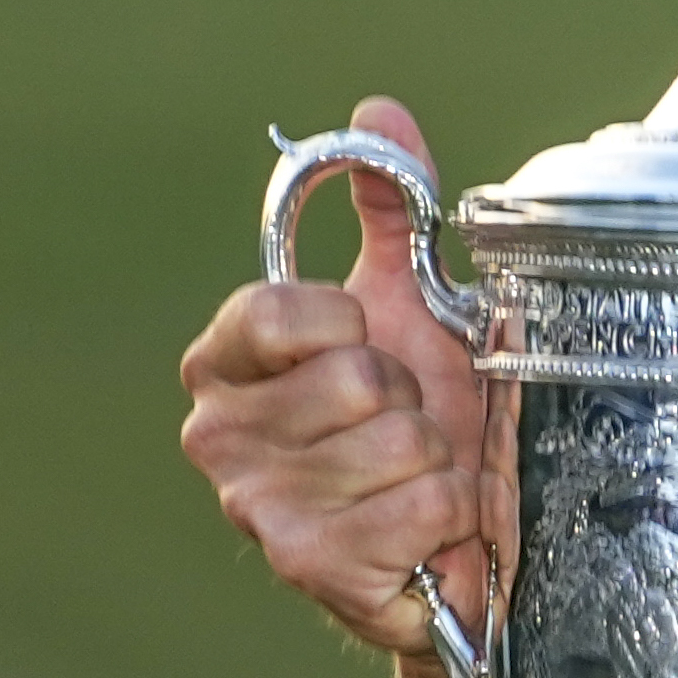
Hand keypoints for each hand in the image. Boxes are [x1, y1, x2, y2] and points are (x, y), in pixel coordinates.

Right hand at [176, 94, 500, 651]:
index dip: (348, 322)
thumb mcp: (414, 309)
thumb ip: (390, 213)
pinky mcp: (307, 564)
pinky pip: (422, 503)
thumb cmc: (428, 424)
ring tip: (421, 479)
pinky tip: (433, 529)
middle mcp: (219, 432)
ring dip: (440, 460)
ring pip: (398, 441)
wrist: (459, 551)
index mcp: (226, 362)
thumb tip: (375, 113)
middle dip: (411, 400)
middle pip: (354, 377)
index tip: (368, 343)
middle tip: (407, 426)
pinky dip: (453, 511)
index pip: (275, 310)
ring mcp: (255, 504)